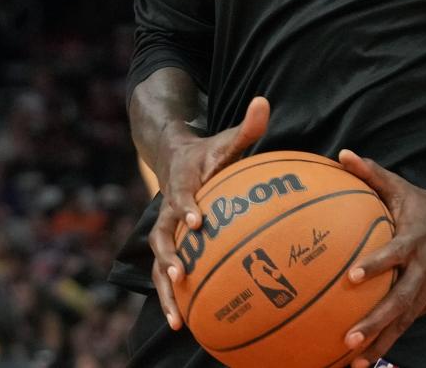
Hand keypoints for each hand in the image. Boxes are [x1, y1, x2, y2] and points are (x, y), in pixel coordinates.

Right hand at [149, 95, 268, 329]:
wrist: (174, 160)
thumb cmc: (209, 152)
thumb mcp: (226, 139)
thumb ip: (247, 126)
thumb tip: (265, 101)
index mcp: (184, 184)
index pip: (183, 196)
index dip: (188, 208)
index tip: (197, 222)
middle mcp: (169, 212)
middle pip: (162, 239)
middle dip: (168, 260)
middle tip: (179, 278)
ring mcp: (167, 232)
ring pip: (160, 266)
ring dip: (166, 293)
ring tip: (178, 320)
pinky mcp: (171, 247)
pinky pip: (169, 275)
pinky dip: (175, 298)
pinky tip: (188, 324)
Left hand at [338, 149, 425, 366]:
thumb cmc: (420, 204)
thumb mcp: (399, 186)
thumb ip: (370, 173)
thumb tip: (341, 154)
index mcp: (414, 239)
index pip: (394, 253)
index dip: (375, 265)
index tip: (351, 277)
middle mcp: (425, 267)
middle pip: (401, 298)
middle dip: (376, 321)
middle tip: (349, 339)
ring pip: (406, 320)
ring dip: (382, 342)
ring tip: (354, 363)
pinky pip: (410, 322)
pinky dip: (389, 341)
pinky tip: (364, 362)